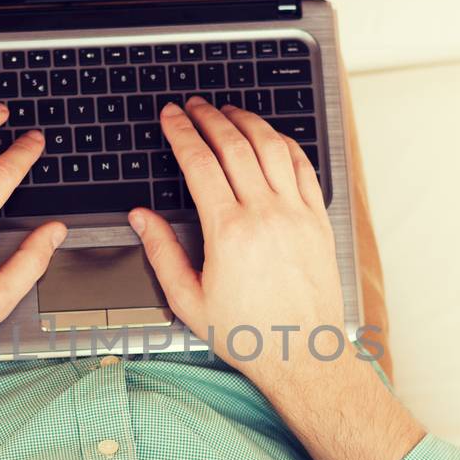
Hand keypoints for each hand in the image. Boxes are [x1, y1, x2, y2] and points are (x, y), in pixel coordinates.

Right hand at [131, 97, 423, 459]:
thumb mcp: (188, 300)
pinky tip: (271, 138)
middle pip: (235, 146)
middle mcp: (265, 215)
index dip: (182, 133)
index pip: (200, 163)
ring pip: (272, 148)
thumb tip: (142, 218)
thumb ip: (161, 253)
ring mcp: (296, 214)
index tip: (171, 117)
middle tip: (194, 105)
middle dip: (210, 118)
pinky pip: (303, 168)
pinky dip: (284, 144)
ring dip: (248, 122)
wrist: (301, 354)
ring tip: (229, 111)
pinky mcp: (318, 221)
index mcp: (228, 232)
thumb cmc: (247, 334)